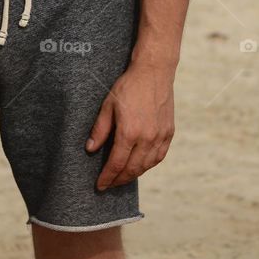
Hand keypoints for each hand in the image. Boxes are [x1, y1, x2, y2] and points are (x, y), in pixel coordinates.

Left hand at [86, 63, 174, 188]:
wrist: (154, 72)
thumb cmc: (128, 86)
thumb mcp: (108, 105)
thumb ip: (100, 130)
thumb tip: (90, 149)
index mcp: (129, 132)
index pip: (116, 164)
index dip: (107, 177)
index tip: (100, 186)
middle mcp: (147, 138)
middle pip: (132, 169)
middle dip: (119, 180)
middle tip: (109, 185)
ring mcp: (160, 136)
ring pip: (147, 166)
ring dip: (134, 175)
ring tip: (122, 177)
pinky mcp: (169, 133)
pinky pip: (159, 157)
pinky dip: (148, 165)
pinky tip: (141, 166)